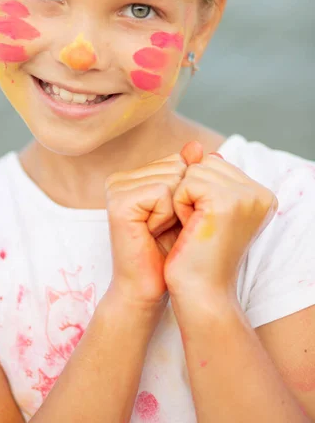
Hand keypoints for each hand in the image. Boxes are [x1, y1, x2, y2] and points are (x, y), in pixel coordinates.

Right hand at [104, 152, 185, 309]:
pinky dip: (166, 215)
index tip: (173, 219)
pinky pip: (162, 192)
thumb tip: (197, 145)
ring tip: (158, 230)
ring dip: (176, 209)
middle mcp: (121, 178)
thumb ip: (189, 176)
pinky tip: (152, 232)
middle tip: (165, 227)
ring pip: (172, 177)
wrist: (148, 288)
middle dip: (183, 200)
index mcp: (133, 176)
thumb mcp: (184, 208)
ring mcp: (116, 188)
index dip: (187, 193)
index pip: (177, 161)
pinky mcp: (118, 202)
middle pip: (176, 166)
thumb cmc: (168, 251)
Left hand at [163, 141, 278, 296]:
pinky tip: (190, 229)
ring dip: (184, 199)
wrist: (200, 293)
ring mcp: (246, 196)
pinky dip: (180, 205)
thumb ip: (205, 175)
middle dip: (190, 193)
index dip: (197, 192)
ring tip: (195, 228)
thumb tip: (194, 145)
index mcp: (259, 194)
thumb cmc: (198, 255)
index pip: (213, 164)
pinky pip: (186, 182)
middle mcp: (260, 193)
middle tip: (198, 227)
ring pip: (195, 170)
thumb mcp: (203, 209)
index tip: (204, 224)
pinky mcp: (227, 201)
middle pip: (204, 164)